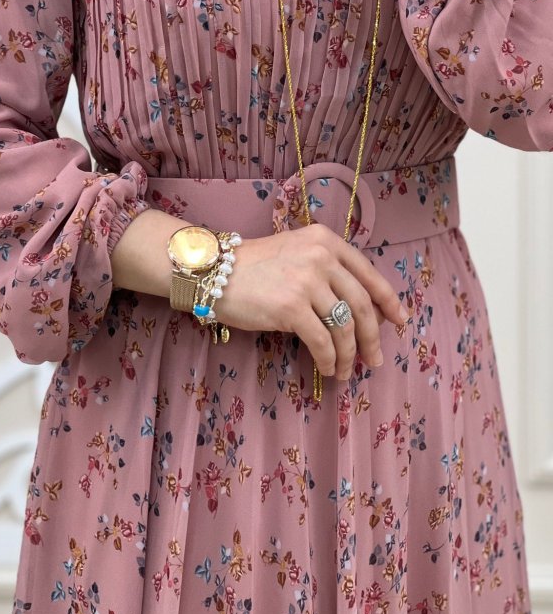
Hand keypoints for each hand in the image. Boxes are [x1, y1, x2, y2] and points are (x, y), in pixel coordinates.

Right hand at [215, 222, 408, 379]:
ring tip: (347, 371)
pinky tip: (328, 369)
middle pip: (362, 305)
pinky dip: (329, 360)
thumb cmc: (252, 266)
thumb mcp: (295, 252)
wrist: (213, 271)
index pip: (369, 275)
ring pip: (344, 328)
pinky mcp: (290, 308)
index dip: (389, 302)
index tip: (400, 322)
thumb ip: (326, 269)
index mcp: (326, 241)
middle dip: (373, 338)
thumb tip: (360, 308)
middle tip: (376, 359)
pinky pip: (321, 341)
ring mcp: (306, 282)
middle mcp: (321, 257)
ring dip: (349, 355)